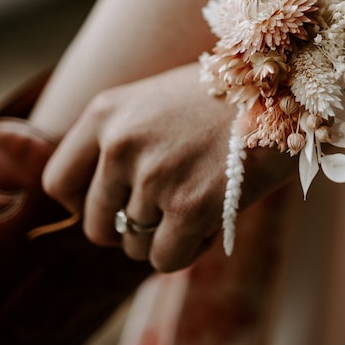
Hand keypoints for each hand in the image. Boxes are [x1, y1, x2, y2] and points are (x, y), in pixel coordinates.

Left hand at [42, 63, 294, 271]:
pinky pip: (166, 259)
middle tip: (164, 213)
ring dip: (166, 236)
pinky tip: (212, 222)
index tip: (113, 205)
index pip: (59, 182)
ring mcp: (154, 175)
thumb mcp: (156, 101)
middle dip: (128, 228)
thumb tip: (109, 203)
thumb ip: (123, 141)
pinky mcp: (191, 205)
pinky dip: (188, 250)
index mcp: (105, 113)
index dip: (84, 203)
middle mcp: (119, 143)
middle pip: (97, 224)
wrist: (285, 85)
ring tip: (199, 204)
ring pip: (136, 245)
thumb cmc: (225, 94)